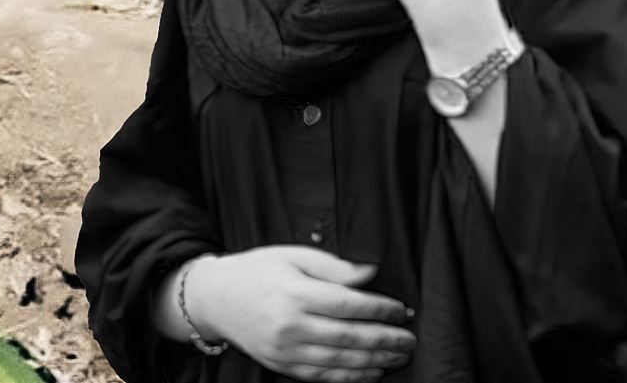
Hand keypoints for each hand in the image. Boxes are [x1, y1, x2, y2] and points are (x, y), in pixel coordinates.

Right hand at [187, 246, 414, 381]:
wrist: (215, 299)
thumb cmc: (256, 271)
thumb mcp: (291, 256)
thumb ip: (333, 265)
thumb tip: (371, 272)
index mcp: (294, 293)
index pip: (349, 304)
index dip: (380, 309)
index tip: (401, 309)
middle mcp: (290, 325)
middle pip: (350, 336)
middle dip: (387, 339)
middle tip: (410, 338)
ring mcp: (285, 350)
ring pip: (342, 361)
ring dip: (377, 361)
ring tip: (400, 355)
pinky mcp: (282, 365)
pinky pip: (325, 376)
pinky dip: (353, 377)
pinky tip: (373, 371)